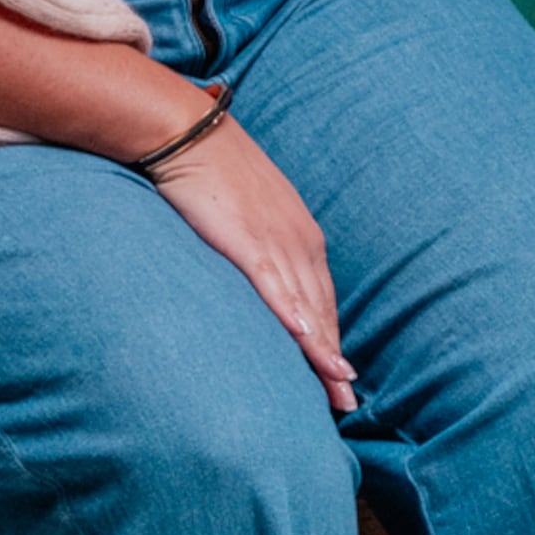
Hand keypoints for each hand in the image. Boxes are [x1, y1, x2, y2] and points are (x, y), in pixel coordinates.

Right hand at [153, 110, 357, 410]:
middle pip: (322, 311)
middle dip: (334, 359)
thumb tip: (258, 276)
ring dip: (322, 351)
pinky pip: (273, 284)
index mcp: (300, 234)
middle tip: (347, 402)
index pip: (322, 299)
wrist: (187, 132)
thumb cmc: (213, 171)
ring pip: (306, 306)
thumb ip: (259, 246)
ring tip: (336, 390)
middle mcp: (298, 240)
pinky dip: (291, 314)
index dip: (332, 341)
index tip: (341, 378)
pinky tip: (304, 340)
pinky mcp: (247, 240)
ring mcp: (275, 240)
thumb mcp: (248, 213)